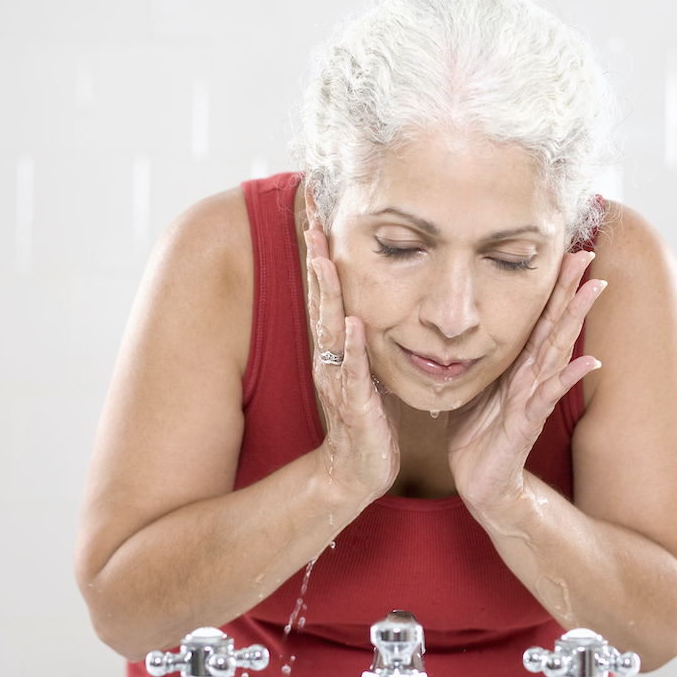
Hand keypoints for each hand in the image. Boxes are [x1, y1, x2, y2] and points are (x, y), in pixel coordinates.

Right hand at [305, 228, 400, 504]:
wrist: (357, 471)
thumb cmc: (366, 416)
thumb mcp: (361, 365)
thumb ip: (359, 330)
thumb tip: (364, 292)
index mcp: (334, 344)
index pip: (326, 286)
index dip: (320, 246)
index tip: (317, 205)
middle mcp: (330, 356)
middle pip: (320, 296)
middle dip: (316, 253)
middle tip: (310, 211)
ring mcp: (339, 380)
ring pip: (330, 328)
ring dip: (327, 292)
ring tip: (323, 256)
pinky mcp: (356, 407)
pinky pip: (353, 374)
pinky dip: (352, 348)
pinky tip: (353, 323)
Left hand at [447, 250, 604, 510]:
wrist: (481, 484)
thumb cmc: (478, 436)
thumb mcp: (472, 386)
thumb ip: (477, 358)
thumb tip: (459, 327)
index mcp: (516, 367)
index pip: (537, 319)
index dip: (551, 286)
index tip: (565, 251)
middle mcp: (530, 378)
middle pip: (553, 326)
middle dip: (570, 289)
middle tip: (589, 252)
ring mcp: (531, 399)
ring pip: (556, 352)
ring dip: (575, 320)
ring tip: (595, 290)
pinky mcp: (525, 425)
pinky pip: (546, 397)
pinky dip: (568, 378)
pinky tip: (589, 360)